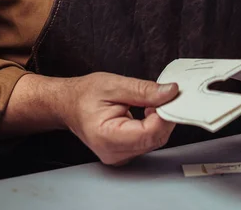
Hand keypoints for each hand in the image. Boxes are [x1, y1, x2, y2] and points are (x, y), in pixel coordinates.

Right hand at [61, 72, 177, 165]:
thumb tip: (169, 92)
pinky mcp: (125, 152)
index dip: (164, 115)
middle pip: (154, 139)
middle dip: (165, 116)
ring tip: (151, 101)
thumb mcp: (114, 84)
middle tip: (164, 94)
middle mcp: (114, 153)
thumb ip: (143, 90)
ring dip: (160, 120)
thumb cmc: (85, 95)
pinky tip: (148, 111)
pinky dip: (154, 125)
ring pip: (154, 141)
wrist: (69, 105)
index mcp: (107, 137)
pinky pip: (148, 141)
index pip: (148, 133)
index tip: (171, 97)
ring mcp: (119, 156)